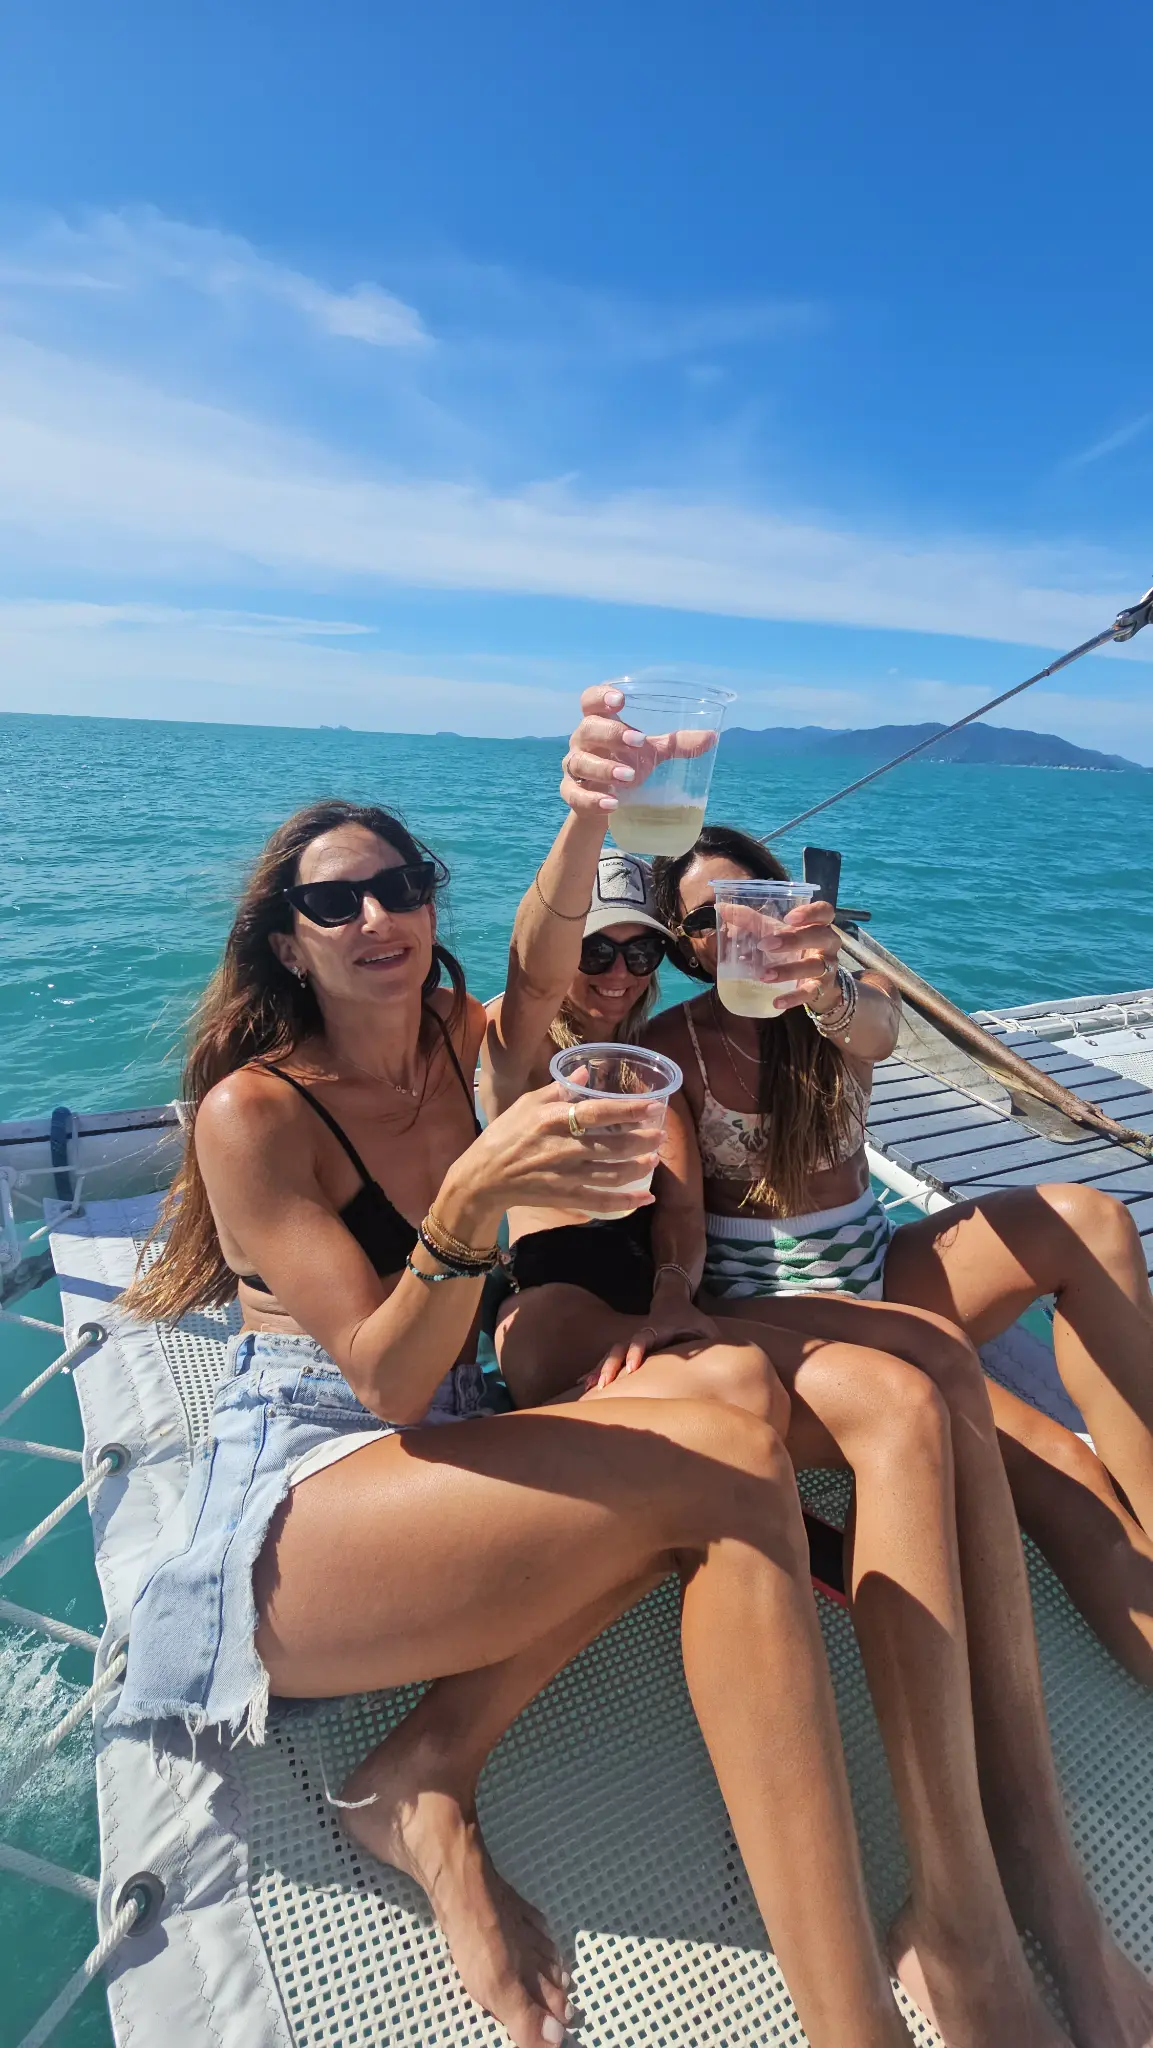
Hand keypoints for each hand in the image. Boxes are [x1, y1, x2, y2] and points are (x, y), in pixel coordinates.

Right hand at [457, 1081, 663, 1220]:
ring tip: (654, 1158)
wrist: (482, 1177)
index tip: (652, 1106)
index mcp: (553, 1119)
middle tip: (661, 1133)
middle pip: (611, 1145)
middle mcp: (562, 1148)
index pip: (597, 1112)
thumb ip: (558, 1090)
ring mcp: (565, 1175)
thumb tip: (586, 1073)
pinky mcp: (565, 1197)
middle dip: (642, 1139)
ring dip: (638, 1166)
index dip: (627, 1110)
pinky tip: (646, 1197)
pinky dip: (627, 1201)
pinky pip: (601, 1202)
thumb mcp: (526, 1105)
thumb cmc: (504, 1135)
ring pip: (612, 1173)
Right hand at [560, 682, 717, 818]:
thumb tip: (712, 737)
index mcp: (600, 722)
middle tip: (639, 742)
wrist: (606, 802)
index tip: (620, 700)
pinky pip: (576, 794)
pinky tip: (612, 804)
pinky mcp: (572, 792)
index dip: (601, 697)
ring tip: (629, 778)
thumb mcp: (651, 752)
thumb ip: (676, 744)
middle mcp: (583, 741)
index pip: (590, 700)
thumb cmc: (625, 764)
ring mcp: (574, 767)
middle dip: (612, 734)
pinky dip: (593, 800)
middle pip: (588, 728)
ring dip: (604, 769)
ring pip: (580, 762)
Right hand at [587, 1294, 719, 1388]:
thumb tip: (723, 1364)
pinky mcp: (626, 1350)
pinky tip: (582, 1385)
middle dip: (610, 1366)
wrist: (671, 1301)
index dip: (637, 1350)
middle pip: (620, 1348)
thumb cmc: (692, 1319)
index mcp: (657, 1328)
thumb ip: (711, 1343)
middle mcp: (640, 1334)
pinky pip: (609, 1361)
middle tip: (602, 1385)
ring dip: (599, 1371)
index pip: (644, 1338)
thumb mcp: (705, 1327)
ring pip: (611, 1355)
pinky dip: (595, 1371)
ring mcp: (631, 1341)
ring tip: (588, 1389)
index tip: (633, 1367)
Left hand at [720, 898, 843, 1013]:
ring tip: (764, 976)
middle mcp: (828, 944)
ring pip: (814, 966)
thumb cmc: (793, 949)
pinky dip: (793, 998)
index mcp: (818, 925)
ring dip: (789, 970)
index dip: (811, 912)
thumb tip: (721, 908)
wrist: (814, 982)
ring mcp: (827, 967)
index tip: (789, 918)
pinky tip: (776, 1002)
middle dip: (793, 940)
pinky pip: (809, 993)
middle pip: (820, 936)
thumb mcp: (775, 932)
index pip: (825, 912)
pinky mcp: (821, 989)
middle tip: (765, 945)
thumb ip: (751, 920)